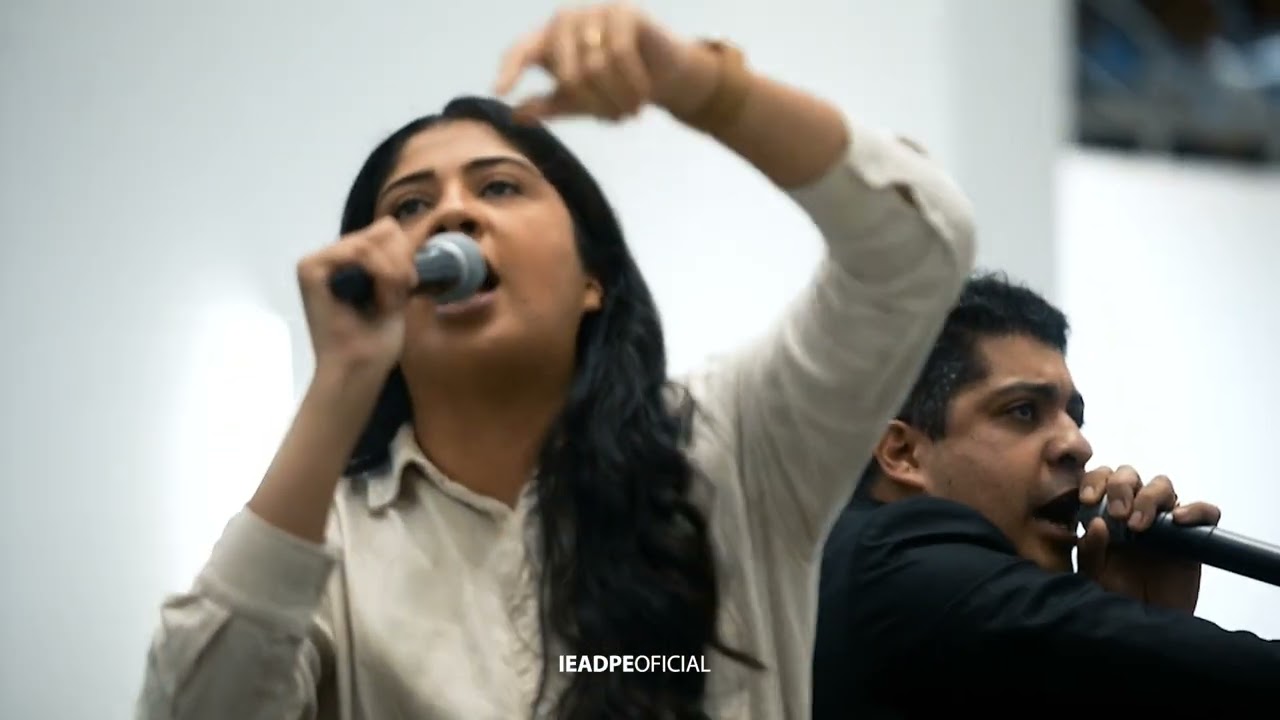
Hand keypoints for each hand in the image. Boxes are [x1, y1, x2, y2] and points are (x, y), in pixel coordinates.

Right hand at [296, 217, 419, 381]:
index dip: (406, 255)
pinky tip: (378, 301)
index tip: (411, 287)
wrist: (359, 370)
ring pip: (373, 241)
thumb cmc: (376, 342)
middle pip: (384, 231)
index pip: (387, 231)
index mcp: (350, 261)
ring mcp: (318, 261)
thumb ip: (394, 259)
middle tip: (396, 300)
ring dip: (392, 276)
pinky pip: (357, 251)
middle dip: (400, 266)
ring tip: (385, 304)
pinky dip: (380, 275)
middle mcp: (331, 256)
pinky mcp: (310, 269)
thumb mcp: (395, 291)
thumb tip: (395, 228)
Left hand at [493, 2, 712, 121]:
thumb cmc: (614, 88)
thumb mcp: (578, 102)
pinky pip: (621, 54)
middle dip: (593, 104)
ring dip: (617, 98)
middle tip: (615, 120)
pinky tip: (645, 96)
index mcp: (548, 41)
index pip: (521, 50)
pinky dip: (633, 83)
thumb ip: (548, 106)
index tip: (500, 92)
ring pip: (596, 67)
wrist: (663, 76)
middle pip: (568, 73)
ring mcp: (594, 12)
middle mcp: (566, 21)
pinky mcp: (623, 12)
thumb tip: (515, 116)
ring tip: (631, 111)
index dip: (510, 69)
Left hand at [1077, 465, 1221, 612]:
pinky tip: (1179, 520)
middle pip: (1129, 475)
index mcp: (1105, 512)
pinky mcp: (1193, 537)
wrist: (1143, 621)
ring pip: (1162, 486)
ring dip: (1149, 497)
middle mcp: (1134, 509)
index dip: (1094, 481)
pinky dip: (1196, 509)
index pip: (1100, 478)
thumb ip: (1092, 549)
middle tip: (1118, 514)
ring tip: (1139, 525)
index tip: (1088, 500)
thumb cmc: (1114, 594)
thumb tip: (1097, 523)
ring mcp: (1165, 521)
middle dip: (1121, 486)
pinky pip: (1205, 513)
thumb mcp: (1094, 573)